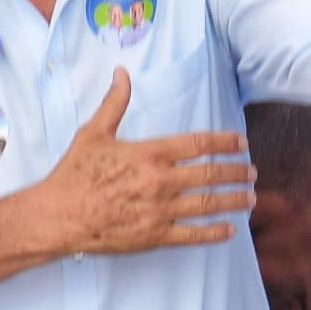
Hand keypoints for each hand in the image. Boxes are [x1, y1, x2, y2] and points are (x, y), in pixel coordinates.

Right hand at [29, 72, 255, 256]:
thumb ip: (114, 103)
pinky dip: (214, 232)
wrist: (58, 216)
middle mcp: (160, 181)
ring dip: (234, 201)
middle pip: (212, 175)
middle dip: (238, 172)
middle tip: (252, 172)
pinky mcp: (154, 236)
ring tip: (250, 198)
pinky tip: (230, 230)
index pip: (199, 145)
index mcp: (149, 153)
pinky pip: (192, 235)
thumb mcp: (93, 133)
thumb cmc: (74, 174)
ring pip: (208, 205)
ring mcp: (160, 210)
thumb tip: (121, 73)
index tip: (242, 143)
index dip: (226, 143)